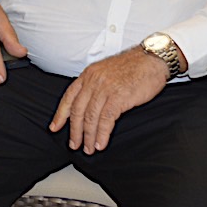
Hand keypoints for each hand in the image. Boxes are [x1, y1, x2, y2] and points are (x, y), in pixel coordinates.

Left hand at [49, 48, 168, 154]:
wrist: (152, 59)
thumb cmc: (133, 66)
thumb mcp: (106, 71)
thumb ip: (95, 85)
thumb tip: (89, 105)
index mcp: (88, 74)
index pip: (69, 97)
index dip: (60, 114)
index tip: (55, 127)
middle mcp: (93, 81)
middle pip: (78, 110)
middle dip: (74, 131)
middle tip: (74, 145)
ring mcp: (105, 89)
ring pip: (90, 117)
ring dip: (88, 136)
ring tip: (89, 148)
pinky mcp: (118, 97)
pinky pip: (106, 120)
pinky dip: (102, 134)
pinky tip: (101, 143)